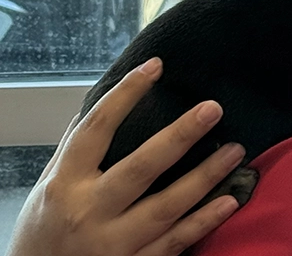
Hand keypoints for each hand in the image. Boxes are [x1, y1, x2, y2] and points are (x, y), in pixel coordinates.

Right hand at [6, 58, 244, 255]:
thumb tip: (98, 102)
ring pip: (167, 206)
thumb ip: (74, 148)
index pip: (97, 128)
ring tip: (235, 150)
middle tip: (212, 108)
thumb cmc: (42, 231)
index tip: (155, 66)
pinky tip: (229, 200)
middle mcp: (89, 211)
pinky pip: (175, 242)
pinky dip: (204, 221)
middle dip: (180, 136)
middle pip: (141, 167)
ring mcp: (113, 243)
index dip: (126, 94)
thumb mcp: (48, 186)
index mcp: (66, 183)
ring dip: (205, 177)